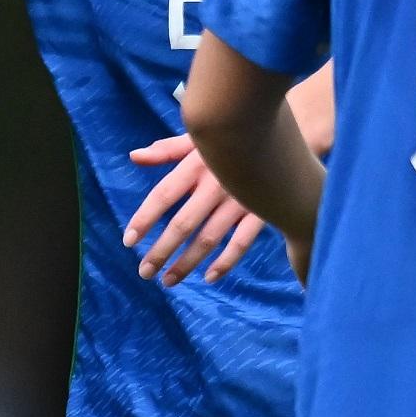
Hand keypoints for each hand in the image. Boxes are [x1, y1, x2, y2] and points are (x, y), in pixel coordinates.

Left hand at [122, 131, 272, 283]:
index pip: (164, 194)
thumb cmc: (233, 138)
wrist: (287, 135)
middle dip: (161, 251)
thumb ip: (167, 150)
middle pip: (183, 223)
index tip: (128, 241)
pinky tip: (208, 277)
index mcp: (198, 163)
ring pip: (209, 238)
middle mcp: (217, 182)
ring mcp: (240, 199)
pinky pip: (242, 242)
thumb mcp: (201, 138)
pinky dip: (225, 262)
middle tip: (144, 272)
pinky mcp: (261, 211)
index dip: (145, 218)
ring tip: (167, 281)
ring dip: (187, 263)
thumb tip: (134, 157)